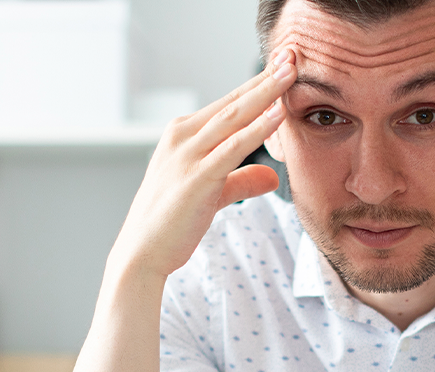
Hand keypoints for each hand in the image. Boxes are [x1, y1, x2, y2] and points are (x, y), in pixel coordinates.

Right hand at [108, 50, 297, 278]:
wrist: (142, 253)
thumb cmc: (170, 224)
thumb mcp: (212, 195)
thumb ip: (241, 181)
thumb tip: (271, 177)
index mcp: (181, 135)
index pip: (227, 104)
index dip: (256, 85)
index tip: (282, 67)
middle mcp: (182, 138)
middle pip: (232, 101)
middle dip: (265, 78)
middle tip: (292, 56)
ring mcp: (188, 155)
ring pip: (234, 116)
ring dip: (265, 92)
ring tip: (291, 72)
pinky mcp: (197, 177)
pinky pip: (233, 147)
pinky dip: (258, 127)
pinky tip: (278, 113)